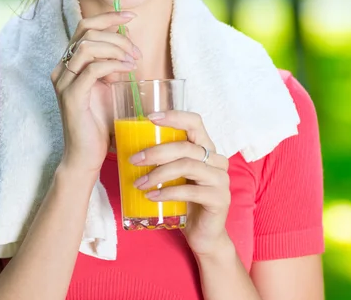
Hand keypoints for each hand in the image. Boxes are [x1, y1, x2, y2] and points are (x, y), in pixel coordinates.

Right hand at [51, 11, 141, 172]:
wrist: (87, 155)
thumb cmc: (100, 122)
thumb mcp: (108, 86)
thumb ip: (113, 65)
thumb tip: (130, 46)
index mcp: (70, 63)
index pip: (85, 27)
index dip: (108, 17)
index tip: (131, 16)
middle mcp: (62, 69)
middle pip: (87, 33)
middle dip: (117, 37)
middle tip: (137, 52)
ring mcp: (64, 82)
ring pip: (87, 47)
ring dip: (116, 48)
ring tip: (133, 61)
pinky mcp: (71, 96)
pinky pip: (92, 69)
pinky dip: (113, 64)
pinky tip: (128, 70)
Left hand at [129, 111, 231, 256]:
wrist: (204, 235)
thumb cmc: (185, 201)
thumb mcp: (175, 176)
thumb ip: (164, 160)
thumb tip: (129, 147)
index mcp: (206, 148)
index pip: (194, 121)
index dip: (174, 117)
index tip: (150, 118)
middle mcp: (217, 159)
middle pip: (185, 146)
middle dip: (156, 152)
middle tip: (134, 160)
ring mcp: (221, 178)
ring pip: (187, 166)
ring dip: (159, 174)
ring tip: (140, 183)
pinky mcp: (219, 198)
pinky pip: (190, 190)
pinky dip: (167, 193)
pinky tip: (151, 197)